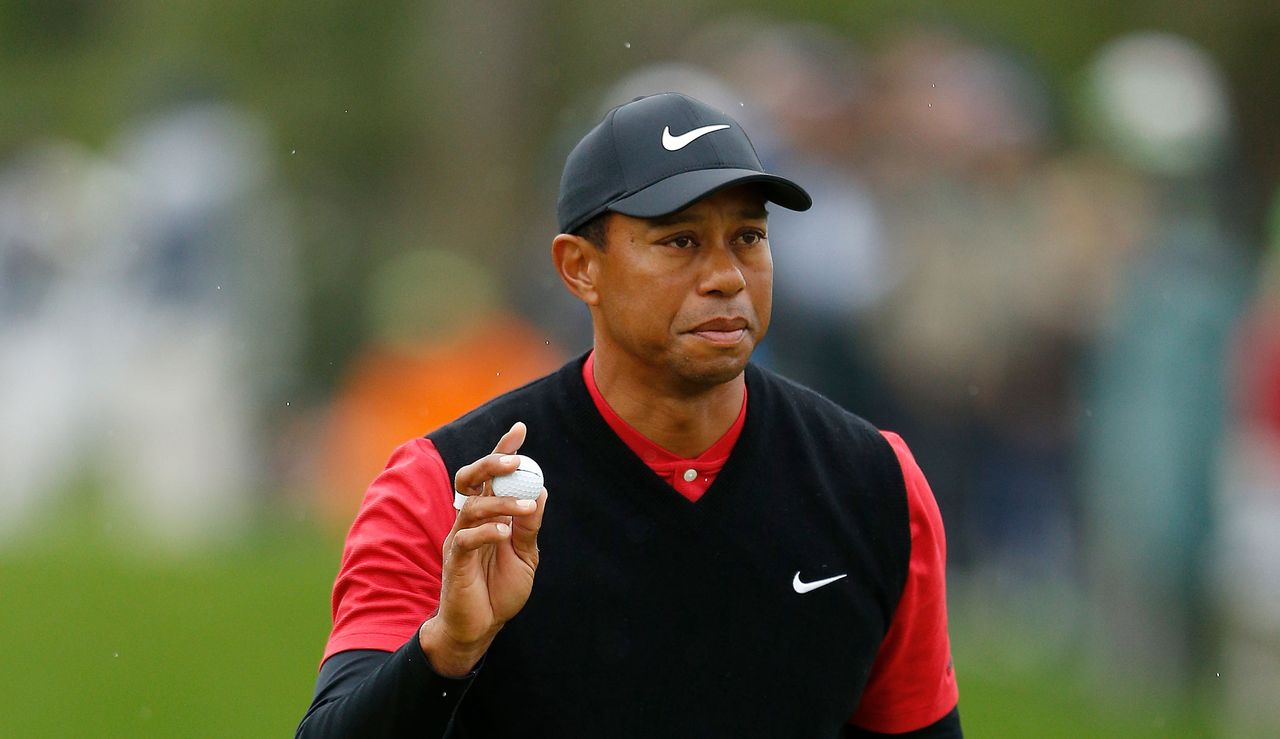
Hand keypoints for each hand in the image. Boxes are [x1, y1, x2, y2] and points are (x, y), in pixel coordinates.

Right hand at [419, 422, 547, 676]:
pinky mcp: (455, 560)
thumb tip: (541, 492)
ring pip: (472, 505)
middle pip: (470, 478)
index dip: (503, 450)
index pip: (492, 475)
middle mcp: (470, 519)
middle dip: (491, 463)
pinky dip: (488, 531)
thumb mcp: (525, 555)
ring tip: (528, 508)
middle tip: (515, 461)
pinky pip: (466, 537)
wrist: (480, 627)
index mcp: (487, 514)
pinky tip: (506, 533)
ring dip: (502, 502)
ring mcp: (460, 538)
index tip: (520, 428)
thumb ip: (530, 526)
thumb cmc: (499, 589)